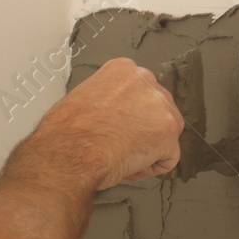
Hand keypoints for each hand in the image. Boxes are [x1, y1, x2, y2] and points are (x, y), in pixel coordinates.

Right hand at [43, 57, 183, 189]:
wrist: (72, 150)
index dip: (130, 118)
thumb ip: (112, 100)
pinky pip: (169, 157)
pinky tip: (130, 165)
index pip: (142, 96)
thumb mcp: (87, 97)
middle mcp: (146, 81)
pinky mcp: (168, 131)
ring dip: (147, 151)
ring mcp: (160, 105)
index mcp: (124, 70)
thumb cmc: (69, 131)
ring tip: (122, 155)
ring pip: (165, 135)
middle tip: (120, 144)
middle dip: (143, 133)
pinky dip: (152, 168)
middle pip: (158, 113)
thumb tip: (118, 114)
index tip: (117, 127)